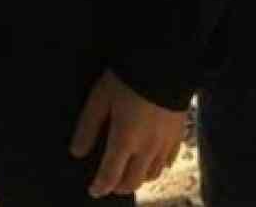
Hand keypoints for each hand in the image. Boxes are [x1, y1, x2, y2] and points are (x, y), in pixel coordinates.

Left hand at [70, 69, 185, 196]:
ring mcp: (165, 144)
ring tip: (129, 173)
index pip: (110, 175)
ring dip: (139, 178)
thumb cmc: (127, 78)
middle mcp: (146, 149)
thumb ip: (88, 127)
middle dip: (119, 187)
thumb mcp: (100, 97)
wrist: (165, 64)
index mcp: (124, 140)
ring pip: (153, 175)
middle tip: (110, 183)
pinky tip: (153, 161)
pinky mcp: (178, 135)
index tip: (93, 191)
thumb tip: (77, 152)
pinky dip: (158, 167)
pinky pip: (169, 161)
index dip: (100, 186)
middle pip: (133, 181)